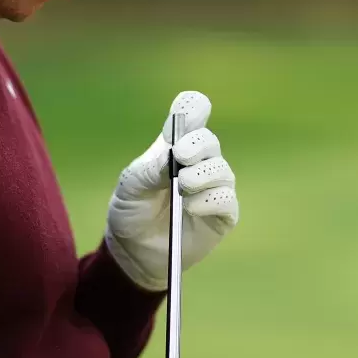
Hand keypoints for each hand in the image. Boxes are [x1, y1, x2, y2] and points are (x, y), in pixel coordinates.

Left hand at [104, 91, 238, 291]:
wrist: (133, 250)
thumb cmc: (131, 210)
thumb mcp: (131, 185)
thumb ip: (151, 167)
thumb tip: (174, 154)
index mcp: (175, 146)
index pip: (193, 116)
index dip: (194, 108)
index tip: (193, 107)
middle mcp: (199, 163)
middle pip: (209, 141)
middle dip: (198, 145)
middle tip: (180, 156)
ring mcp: (213, 188)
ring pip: (222, 171)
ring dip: (204, 174)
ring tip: (184, 185)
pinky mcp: (222, 215)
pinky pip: (227, 201)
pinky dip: (211, 200)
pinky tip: (191, 207)